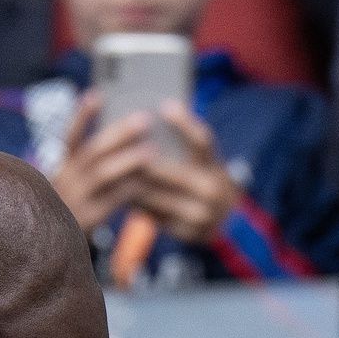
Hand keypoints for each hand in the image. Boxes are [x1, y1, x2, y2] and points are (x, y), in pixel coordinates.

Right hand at [51, 92, 157, 232]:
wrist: (52, 252)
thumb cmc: (73, 213)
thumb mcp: (70, 189)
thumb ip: (87, 168)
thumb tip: (121, 140)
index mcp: (60, 169)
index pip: (69, 137)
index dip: (83, 116)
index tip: (97, 95)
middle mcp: (63, 182)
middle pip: (91, 151)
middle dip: (119, 134)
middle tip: (143, 120)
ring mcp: (73, 201)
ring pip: (103, 174)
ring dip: (128, 159)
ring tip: (151, 151)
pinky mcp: (87, 220)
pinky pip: (113, 199)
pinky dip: (131, 188)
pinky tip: (147, 182)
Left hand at [133, 105, 238, 245]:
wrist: (225, 221)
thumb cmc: (205, 181)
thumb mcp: (205, 163)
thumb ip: (186, 145)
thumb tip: (159, 112)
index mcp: (216, 168)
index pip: (202, 141)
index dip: (185, 123)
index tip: (166, 105)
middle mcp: (212, 191)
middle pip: (173, 173)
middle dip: (145, 161)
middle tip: (121, 146)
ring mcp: (200, 215)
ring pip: (158, 197)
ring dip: (133, 184)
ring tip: (113, 171)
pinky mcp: (185, 232)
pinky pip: (154, 216)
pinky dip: (136, 204)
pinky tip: (119, 193)